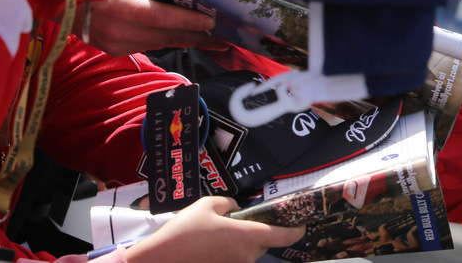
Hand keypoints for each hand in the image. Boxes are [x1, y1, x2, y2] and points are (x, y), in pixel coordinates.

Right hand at [73, 0, 224, 55]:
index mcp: (123, 8)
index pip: (162, 18)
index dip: (189, 21)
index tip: (212, 21)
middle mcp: (121, 31)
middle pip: (167, 36)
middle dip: (198, 38)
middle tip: (224, 39)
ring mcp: (117, 44)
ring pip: (160, 43)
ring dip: (185, 40)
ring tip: (210, 38)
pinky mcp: (115, 50)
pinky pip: (147, 45)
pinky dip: (165, 39)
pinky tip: (182, 35)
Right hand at [128, 196, 303, 262]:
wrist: (160, 259)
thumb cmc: (185, 230)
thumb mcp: (208, 204)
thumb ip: (231, 203)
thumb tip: (238, 210)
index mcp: (247, 236)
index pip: (283, 236)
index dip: (296, 230)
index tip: (301, 224)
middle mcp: (246, 256)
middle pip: (264, 243)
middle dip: (259, 233)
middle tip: (243, 222)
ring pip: (248, 253)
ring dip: (242, 244)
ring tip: (219, 234)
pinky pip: (235, 260)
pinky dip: (230, 252)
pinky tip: (212, 245)